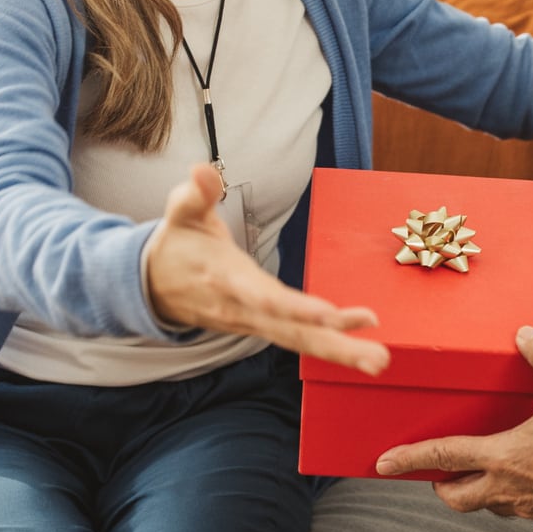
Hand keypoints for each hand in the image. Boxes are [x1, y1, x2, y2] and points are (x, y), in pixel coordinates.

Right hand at [145, 163, 389, 375]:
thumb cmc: (177, 244)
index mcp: (225, 278)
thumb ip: (195, 194)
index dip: (295, 308)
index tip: (329, 314)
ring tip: (380, 360)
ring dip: (341, 352)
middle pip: (292, 332)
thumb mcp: (180, 213)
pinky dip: (330, 347)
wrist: (152, 286)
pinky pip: (297, 341)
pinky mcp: (261, 328)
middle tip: (377, 356)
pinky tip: (364, 351)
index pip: (263, 297)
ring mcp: (252, 324)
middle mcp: (242, 309)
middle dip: (334, 344)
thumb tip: (203, 171)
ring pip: (299, 342)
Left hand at [374, 325, 532, 523]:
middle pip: (455, 497)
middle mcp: (506, 488)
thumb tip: (525, 333)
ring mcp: (527, 507)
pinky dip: (511, 493)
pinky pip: (518, 507)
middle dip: (440, 486)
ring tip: (484, 467)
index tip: (382, 464)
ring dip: (477, 489)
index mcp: (501, 457)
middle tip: (438, 472)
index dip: (409, 458)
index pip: (442, 457)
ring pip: (486, 504)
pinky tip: (528, 474)